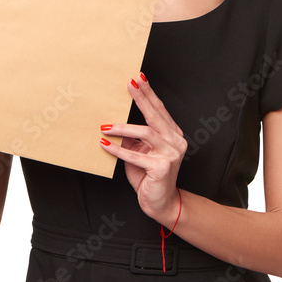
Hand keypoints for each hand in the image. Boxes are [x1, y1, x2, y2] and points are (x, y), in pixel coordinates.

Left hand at [99, 72, 186, 222]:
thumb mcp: (139, 153)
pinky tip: (105, 145)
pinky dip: (118, 149)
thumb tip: (115, 124)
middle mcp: (176, 142)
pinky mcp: (161, 167)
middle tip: (129, 84)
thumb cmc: (150, 178)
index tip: (138, 79)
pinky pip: (135, 155)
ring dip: (122, 127)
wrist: (161, 203)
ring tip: (105, 126)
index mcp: (173, 135)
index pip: (160, 110)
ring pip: (146, 133)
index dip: (149, 94)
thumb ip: (133, 139)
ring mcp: (170, 154)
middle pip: (156, 115)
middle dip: (142, 98)